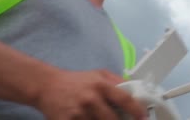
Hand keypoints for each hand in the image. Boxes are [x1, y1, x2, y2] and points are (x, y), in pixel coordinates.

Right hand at [32, 68, 146, 119]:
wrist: (47, 86)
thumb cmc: (76, 81)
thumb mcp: (99, 74)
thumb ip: (118, 81)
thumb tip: (136, 90)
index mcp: (101, 85)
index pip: (125, 99)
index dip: (136, 110)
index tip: (143, 117)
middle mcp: (91, 99)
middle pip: (113, 119)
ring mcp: (78, 112)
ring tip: (100, 117)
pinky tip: (90, 119)